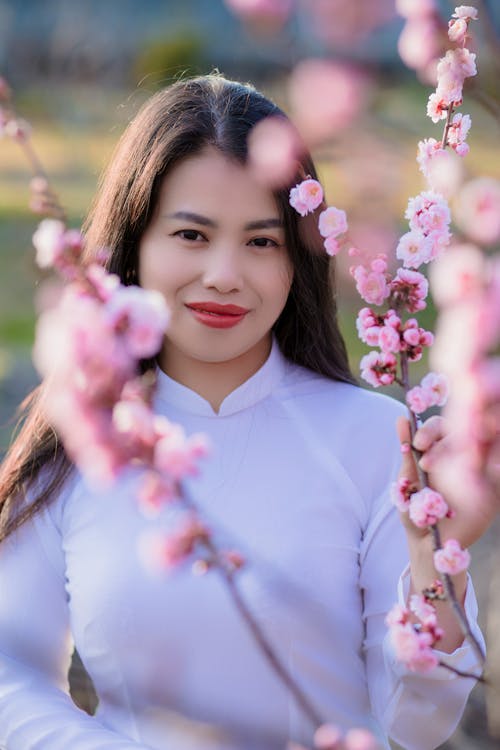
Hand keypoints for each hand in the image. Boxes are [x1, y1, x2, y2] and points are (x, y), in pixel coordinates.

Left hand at [396, 415, 497, 548]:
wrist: (430, 544)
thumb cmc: (415, 511)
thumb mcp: (408, 482)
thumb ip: (408, 452)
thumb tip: (401, 418)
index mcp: (438, 450)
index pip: (439, 426)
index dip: (429, 431)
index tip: (417, 445)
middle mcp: (460, 455)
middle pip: (462, 432)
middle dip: (444, 444)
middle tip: (427, 464)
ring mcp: (479, 470)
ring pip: (484, 446)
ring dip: (474, 449)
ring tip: (457, 465)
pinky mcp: (493, 489)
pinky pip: (497, 471)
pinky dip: (494, 467)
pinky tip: (486, 468)